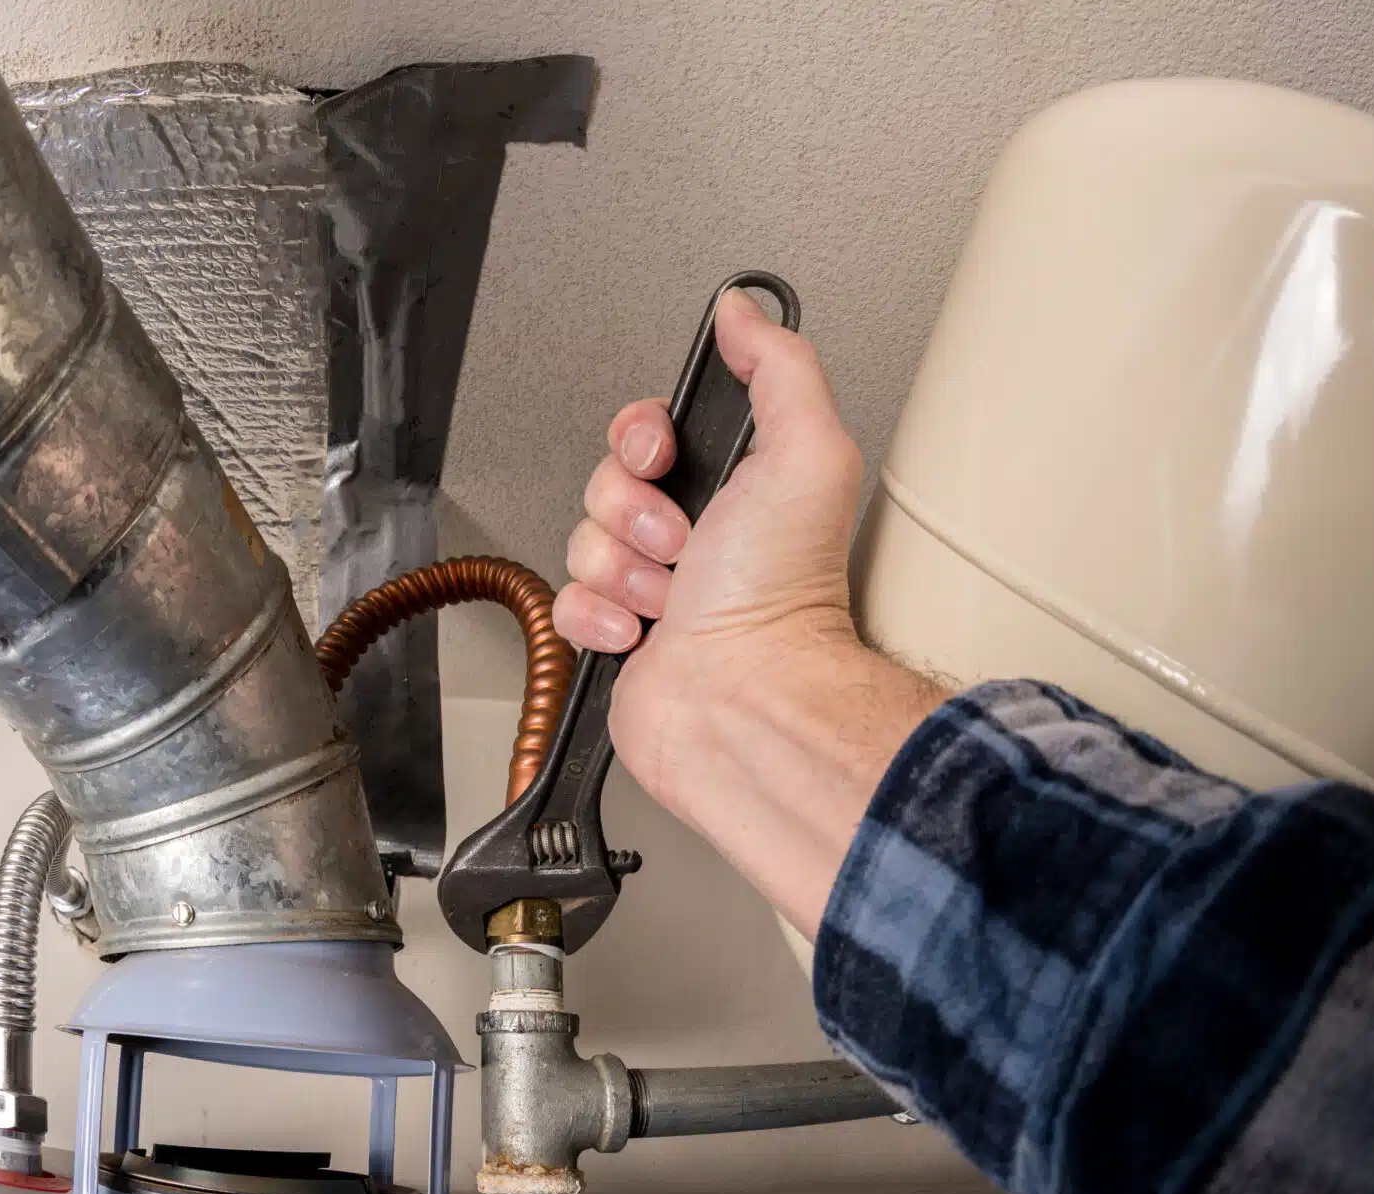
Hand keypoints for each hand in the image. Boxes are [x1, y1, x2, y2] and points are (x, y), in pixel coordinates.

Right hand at [553, 289, 945, 936]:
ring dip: (622, 569)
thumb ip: (780, 368)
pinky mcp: (616, 638)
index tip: (664, 459)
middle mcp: (697, 535)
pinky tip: (641, 632)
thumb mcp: (806, 452)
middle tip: (682, 542)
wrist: (744, 700)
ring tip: (671, 597)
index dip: (642, 437)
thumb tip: (746, 313)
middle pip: (607, 480)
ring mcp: (652, 589)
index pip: (651, 430)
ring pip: (583, 540)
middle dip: (634, 509)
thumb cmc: (781, 597)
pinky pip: (566, 602)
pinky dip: (598, 618)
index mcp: (737, 486)